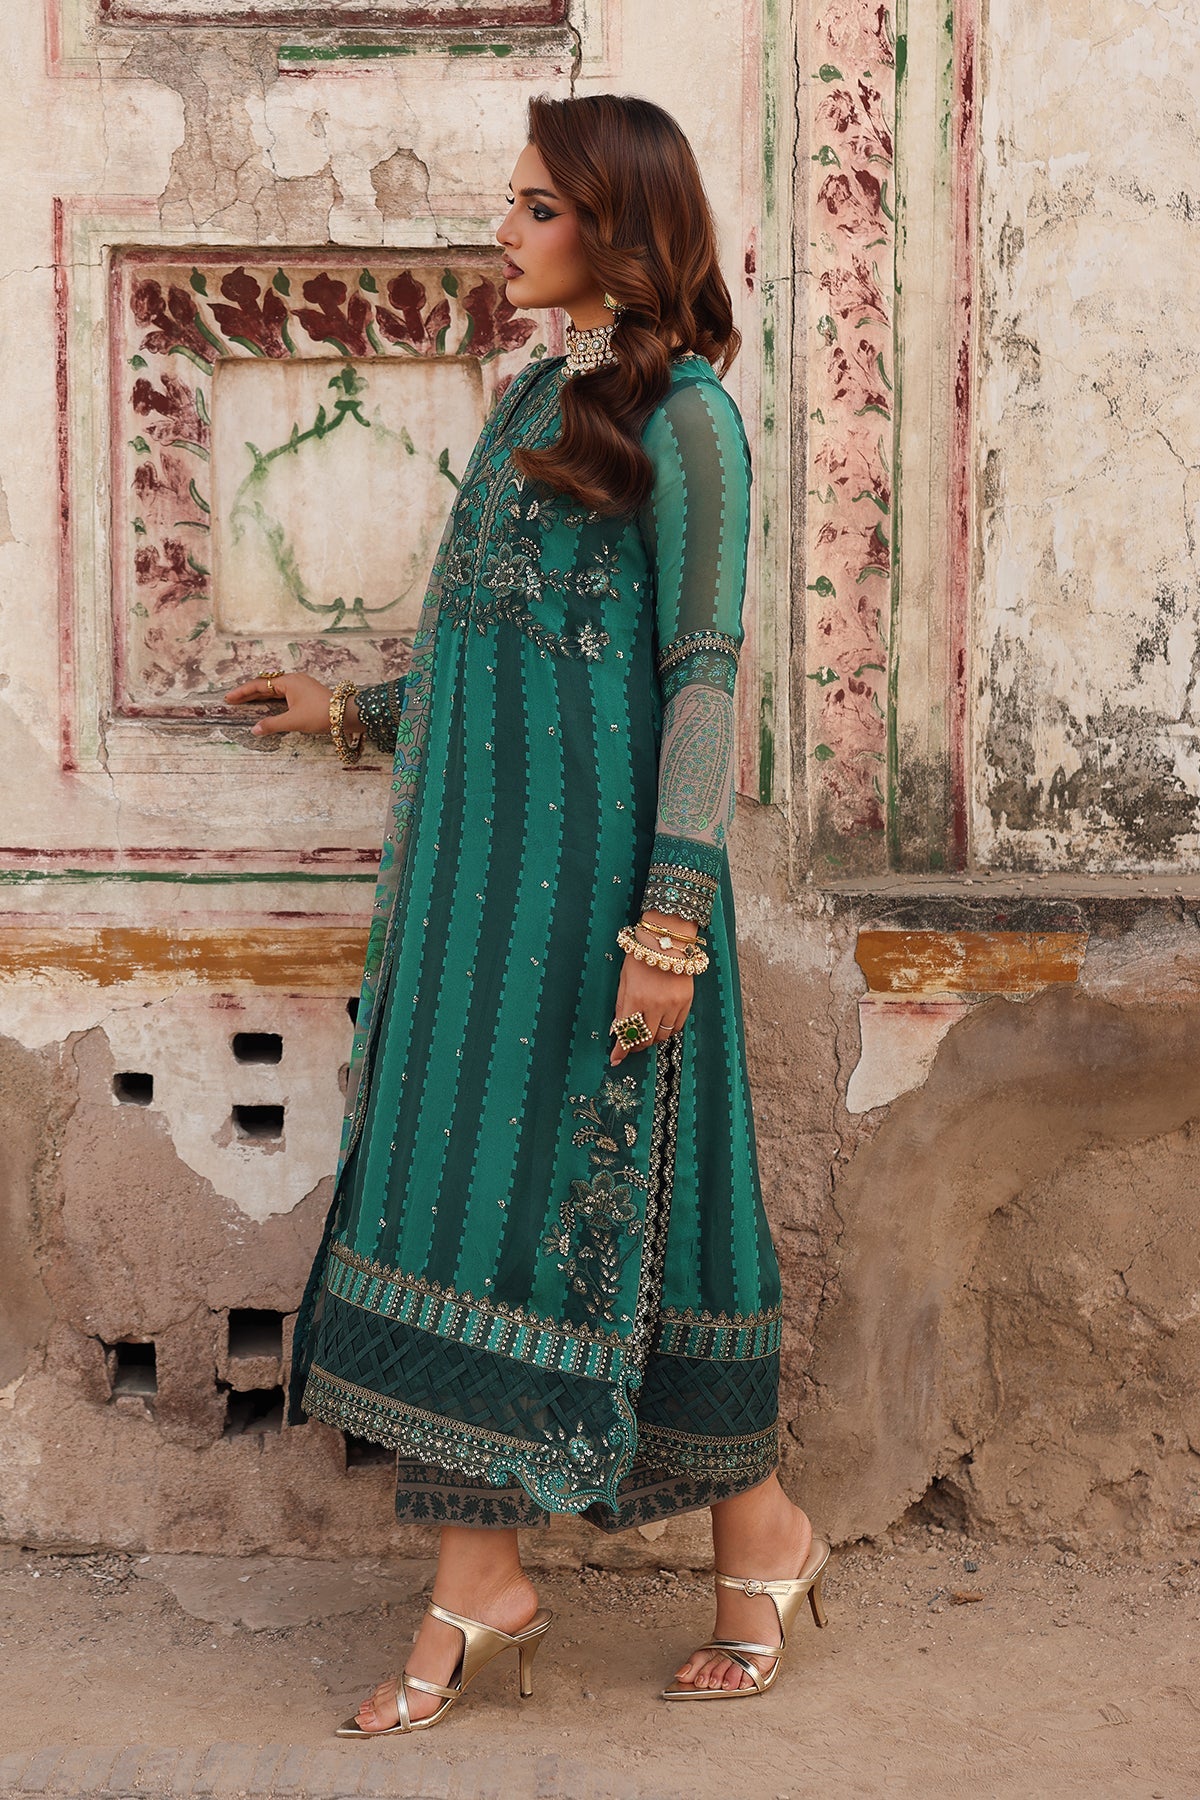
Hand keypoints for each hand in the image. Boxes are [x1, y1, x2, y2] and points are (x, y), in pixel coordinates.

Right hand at [224, 671, 356, 737]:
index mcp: (288, 682)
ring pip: (275, 691)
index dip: (242, 692)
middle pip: (266, 686)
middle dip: (249, 694)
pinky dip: (272, 701)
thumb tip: (255, 729)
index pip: (259, 685)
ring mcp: (301, 686)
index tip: (229, 698)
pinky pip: (284, 695)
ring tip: (246, 703)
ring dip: (260, 697)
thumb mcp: (293, 721)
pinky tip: (267, 706)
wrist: (347, 714)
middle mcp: (294, 681)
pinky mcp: (307, 694)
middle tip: (233, 701)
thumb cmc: (320, 714)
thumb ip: (272, 725)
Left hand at [609, 955, 692, 1065]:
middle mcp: (656, 1006)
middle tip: (630, 1045)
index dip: (620, 1050)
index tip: (615, 1059)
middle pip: (645, 1039)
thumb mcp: (623, 981)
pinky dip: (667, 1030)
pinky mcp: (686, 1002)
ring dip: (651, 1038)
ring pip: (662, 1036)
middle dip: (635, 1045)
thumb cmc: (640, 958)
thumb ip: (621, 1007)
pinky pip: (677, 1027)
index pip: (627, 1033)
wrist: (666, 941)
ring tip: (645, 1033)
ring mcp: (673, 1005)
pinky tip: (660, 1025)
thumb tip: (616, 1030)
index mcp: (636, 999)